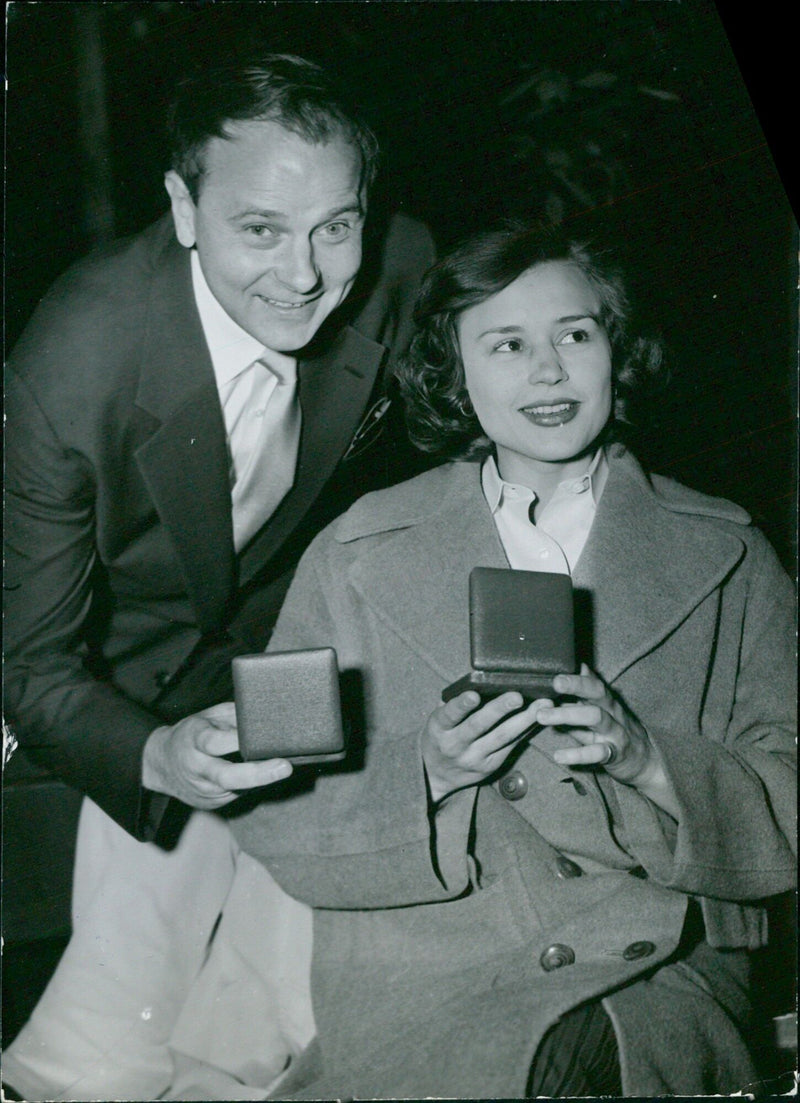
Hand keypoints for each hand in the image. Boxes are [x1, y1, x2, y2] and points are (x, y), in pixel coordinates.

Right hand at [142, 702, 292, 808]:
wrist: (161, 763)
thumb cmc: (192, 734)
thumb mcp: (208, 717)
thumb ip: (233, 718)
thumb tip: (263, 718)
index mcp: (193, 740)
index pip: (214, 742)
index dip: (236, 740)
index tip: (261, 738)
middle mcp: (196, 768)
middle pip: (226, 776)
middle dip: (258, 774)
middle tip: (285, 767)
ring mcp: (202, 790)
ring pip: (236, 789)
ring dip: (261, 780)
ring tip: (280, 768)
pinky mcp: (210, 803)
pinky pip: (236, 795)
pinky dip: (251, 786)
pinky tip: (261, 776)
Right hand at [422, 691, 550, 803]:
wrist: (436, 775)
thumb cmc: (440, 736)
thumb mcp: (438, 721)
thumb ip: (453, 703)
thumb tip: (478, 679)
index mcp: (439, 728)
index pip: (449, 715)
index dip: (461, 705)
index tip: (474, 695)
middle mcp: (456, 745)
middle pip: (478, 726)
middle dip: (498, 710)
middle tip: (517, 696)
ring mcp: (475, 758)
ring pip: (501, 738)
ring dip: (523, 720)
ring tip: (540, 705)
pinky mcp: (491, 766)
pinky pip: (511, 745)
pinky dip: (526, 730)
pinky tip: (538, 717)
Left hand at [535, 665, 677, 816]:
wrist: (644, 761)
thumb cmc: (613, 732)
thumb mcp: (598, 711)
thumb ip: (580, 696)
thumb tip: (562, 673)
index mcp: (605, 700)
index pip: (592, 682)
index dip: (575, 676)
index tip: (555, 672)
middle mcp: (612, 712)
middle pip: (597, 693)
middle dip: (575, 685)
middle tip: (553, 684)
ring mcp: (615, 732)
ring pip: (596, 717)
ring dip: (567, 715)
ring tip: (541, 716)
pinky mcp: (615, 754)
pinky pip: (598, 752)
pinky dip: (577, 754)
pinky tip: (558, 756)